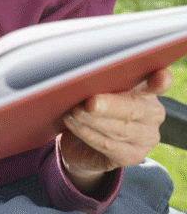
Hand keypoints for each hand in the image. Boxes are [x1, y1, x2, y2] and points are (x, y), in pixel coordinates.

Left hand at [60, 67, 171, 193]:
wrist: (79, 142)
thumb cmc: (90, 106)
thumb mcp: (95, 90)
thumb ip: (100, 83)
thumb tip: (85, 78)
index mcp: (147, 91)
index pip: (158, 84)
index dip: (160, 81)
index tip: (161, 76)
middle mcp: (153, 115)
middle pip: (134, 108)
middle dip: (110, 105)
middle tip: (90, 102)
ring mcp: (146, 138)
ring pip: (120, 129)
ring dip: (93, 120)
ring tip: (74, 111)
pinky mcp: (132, 156)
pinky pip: (108, 145)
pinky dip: (87, 133)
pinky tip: (73, 124)